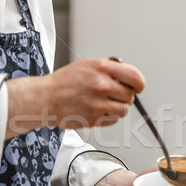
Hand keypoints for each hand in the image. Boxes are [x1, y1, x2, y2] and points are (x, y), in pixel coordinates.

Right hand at [6, 58, 144, 136]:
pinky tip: (96, 110)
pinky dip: (108, 117)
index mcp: (102, 68)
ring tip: (105, 103)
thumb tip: (128, 76)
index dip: (139, 84)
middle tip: (113, 95)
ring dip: (118, 107)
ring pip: (124, 109)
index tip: (138, 87)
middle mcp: (102, 85)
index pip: (135, 77)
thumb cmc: (65, 81)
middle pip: (130, 95)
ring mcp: (98, 104)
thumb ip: (109, 69)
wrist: (46, 97)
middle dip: (125, 96)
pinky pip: (113, 120)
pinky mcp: (94, 119)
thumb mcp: (87, 65)